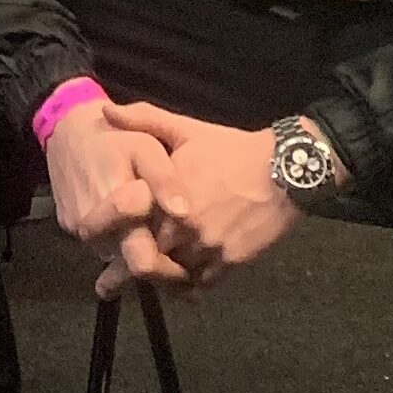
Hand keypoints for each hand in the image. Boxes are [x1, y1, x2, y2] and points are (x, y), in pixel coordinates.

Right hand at [44, 99, 192, 299]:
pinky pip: (97, 243)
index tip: (188, 272)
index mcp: (116, 207)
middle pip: (127, 264)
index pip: (142, 262)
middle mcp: (91, 226)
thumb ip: (165, 181)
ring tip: (155, 241)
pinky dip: (115, 241)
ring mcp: (74, 227)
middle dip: (153, 267)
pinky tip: (129, 226)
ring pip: (112, 255)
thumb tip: (184, 214)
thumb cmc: (114, 138)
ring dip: (133, 253)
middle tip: (177, 262)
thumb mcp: (147, 148)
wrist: (65, 126)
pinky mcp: (66, 223)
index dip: (167, 272)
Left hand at [107, 102, 311, 290]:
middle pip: (148, 254)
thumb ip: (143, 120)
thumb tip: (105, 109)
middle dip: (134, 260)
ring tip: (153, 272)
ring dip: (164, 272)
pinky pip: (204, 282)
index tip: (109, 236)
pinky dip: (191, 283)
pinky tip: (185, 279)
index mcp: (163, 196)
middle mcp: (183, 227)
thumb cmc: (231, 149)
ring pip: (174, 272)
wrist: (287, 170)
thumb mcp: (185, 129)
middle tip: (116, 273)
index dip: (118, 232)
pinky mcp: (233, 261)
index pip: (128, 224)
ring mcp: (209, 247)